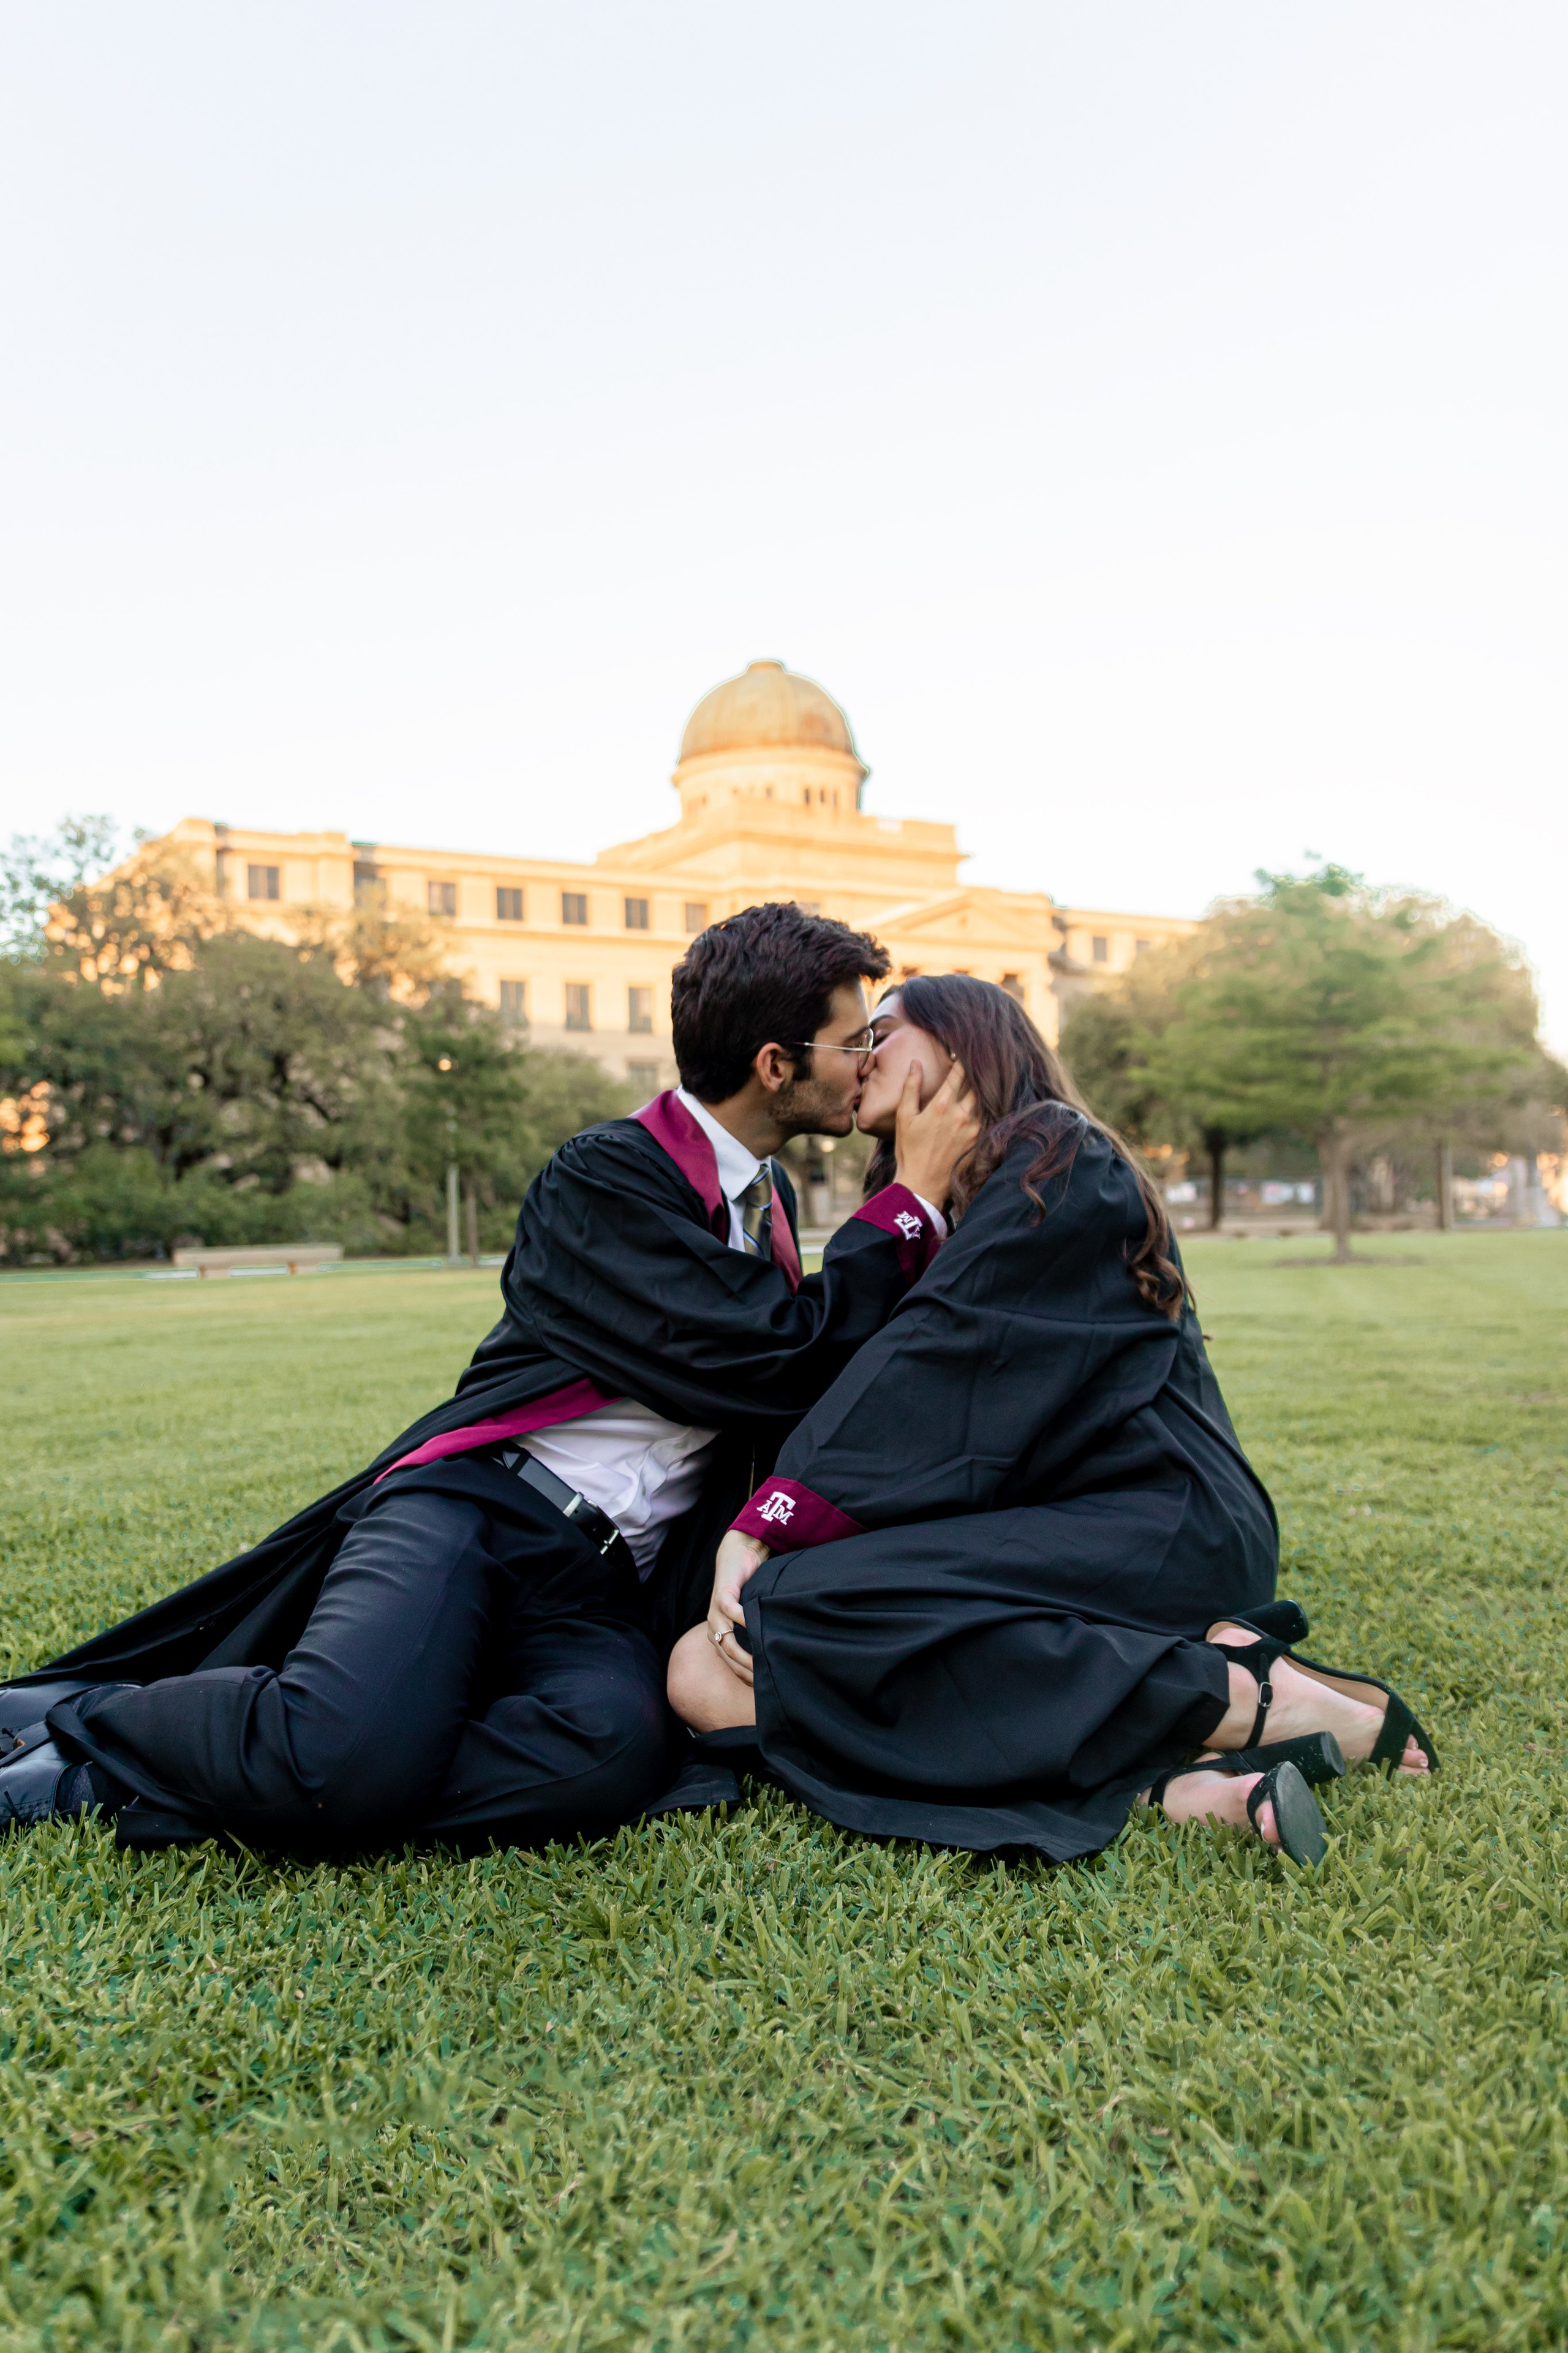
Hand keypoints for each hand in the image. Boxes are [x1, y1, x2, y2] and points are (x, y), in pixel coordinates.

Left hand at [706, 1530, 768, 1684]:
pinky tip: (758, 1627)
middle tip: (768, 1679)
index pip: (732, 1666)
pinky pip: (732, 1613)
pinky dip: (745, 1621)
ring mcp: (716, 1615)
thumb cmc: (749, 1590)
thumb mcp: (752, 1618)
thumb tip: (778, 1658)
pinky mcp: (722, 1598)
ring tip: (764, 1661)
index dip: (747, 1678)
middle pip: (730, 1659)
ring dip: (746, 1653)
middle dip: (748, 1671)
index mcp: (719, 1638)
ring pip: (728, 1642)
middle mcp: (714, 1629)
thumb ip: (758, 1635)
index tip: (765, 1688)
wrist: (738, 1557)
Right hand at [892, 1056, 980, 1208]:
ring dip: (985, 1090)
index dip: (963, 1060)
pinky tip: (991, 1102)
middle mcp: (962, 1114)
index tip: (966, 1051)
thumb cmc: (910, 1151)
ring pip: (985, 1101)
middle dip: (978, 1072)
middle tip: (982, 1062)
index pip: (958, 1074)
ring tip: (989, 1079)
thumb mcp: (904, 1117)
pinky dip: (989, 1108)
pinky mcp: (981, 1142)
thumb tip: (916, 1063)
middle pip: (977, 1085)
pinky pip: (989, 1118)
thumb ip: (911, 1088)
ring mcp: (975, 1129)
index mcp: (942, 1105)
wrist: (923, 1185)